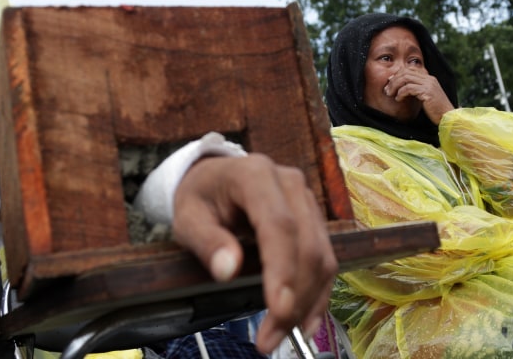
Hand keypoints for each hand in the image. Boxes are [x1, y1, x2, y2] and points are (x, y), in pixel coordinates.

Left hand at [172, 154, 337, 353]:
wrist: (215, 178)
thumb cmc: (200, 197)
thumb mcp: (188, 217)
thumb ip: (206, 241)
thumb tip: (228, 270)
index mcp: (255, 175)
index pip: (278, 225)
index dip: (283, 270)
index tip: (277, 309)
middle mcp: (290, 184)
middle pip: (307, 245)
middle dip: (295, 297)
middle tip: (272, 336)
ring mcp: (306, 201)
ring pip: (321, 256)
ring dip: (309, 301)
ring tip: (284, 334)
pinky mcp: (314, 220)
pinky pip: (325, 259)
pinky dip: (318, 293)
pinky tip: (306, 321)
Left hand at [384, 67, 454, 123]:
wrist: (447, 117)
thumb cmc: (435, 110)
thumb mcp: (425, 97)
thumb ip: (416, 90)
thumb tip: (402, 89)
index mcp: (429, 78)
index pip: (409, 69)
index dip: (397, 75)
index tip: (390, 83)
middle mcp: (429, 79)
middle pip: (406, 72)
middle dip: (393, 80)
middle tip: (387, 90)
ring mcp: (428, 84)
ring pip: (405, 78)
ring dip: (395, 86)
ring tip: (390, 94)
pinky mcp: (427, 92)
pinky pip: (408, 88)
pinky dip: (401, 93)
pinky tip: (398, 99)